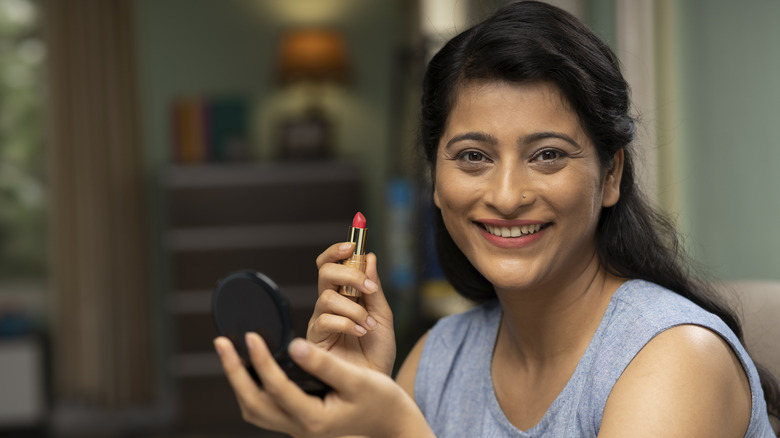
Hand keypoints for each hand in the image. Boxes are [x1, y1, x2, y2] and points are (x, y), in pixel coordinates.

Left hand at [214, 333, 432, 437]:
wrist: (392, 424)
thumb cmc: (381, 400)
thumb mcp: (358, 380)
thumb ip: (325, 365)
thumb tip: (294, 346)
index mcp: (313, 419)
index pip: (277, 388)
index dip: (261, 360)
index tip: (251, 335)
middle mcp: (300, 428)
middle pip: (253, 403)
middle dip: (234, 372)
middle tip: (222, 343)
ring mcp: (297, 429)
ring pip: (255, 410)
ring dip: (240, 382)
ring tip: (231, 354)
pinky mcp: (299, 423)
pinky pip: (266, 409)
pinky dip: (253, 389)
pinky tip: (253, 369)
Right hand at [309, 243, 395, 374]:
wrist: (377, 384)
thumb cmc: (377, 353)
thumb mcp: (383, 316)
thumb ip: (374, 288)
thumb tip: (369, 257)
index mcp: (345, 295)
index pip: (333, 264)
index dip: (338, 251)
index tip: (352, 244)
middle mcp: (330, 305)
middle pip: (324, 272)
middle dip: (347, 273)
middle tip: (366, 287)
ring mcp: (321, 321)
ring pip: (327, 296)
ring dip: (353, 308)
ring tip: (368, 325)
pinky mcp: (315, 340)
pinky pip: (325, 320)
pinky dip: (347, 323)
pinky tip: (360, 333)